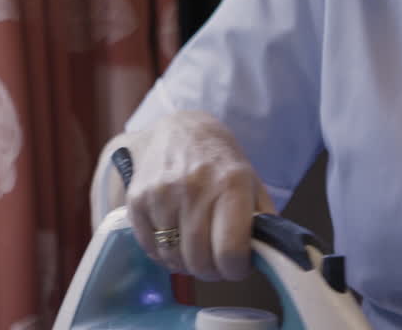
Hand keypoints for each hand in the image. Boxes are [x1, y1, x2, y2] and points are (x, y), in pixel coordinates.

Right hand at [122, 110, 274, 281]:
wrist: (182, 130)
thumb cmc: (221, 162)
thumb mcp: (252, 183)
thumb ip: (262, 221)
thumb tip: (265, 257)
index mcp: (231, 183)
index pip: (230, 250)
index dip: (236, 269)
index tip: (237, 266)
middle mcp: (194, 187)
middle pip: (200, 261)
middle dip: (212, 271)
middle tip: (216, 262)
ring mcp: (162, 194)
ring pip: (173, 258)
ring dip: (187, 264)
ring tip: (196, 250)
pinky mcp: (137, 200)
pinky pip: (150, 249)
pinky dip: (164, 254)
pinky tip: (175, 240)